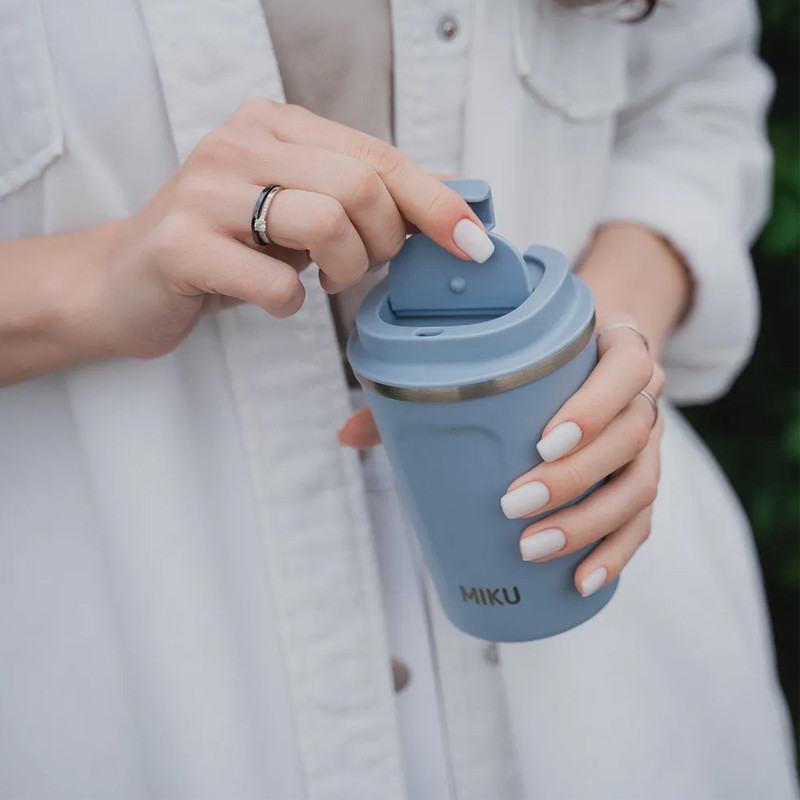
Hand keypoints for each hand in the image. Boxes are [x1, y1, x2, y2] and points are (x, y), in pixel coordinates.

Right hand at [73, 98, 491, 359]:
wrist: (123, 281)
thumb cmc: (221, 248)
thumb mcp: (293, 211)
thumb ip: (356, 197)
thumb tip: (445, 202)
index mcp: (273, 126)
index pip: (377, 156)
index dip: (434, 202)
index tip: (472, 243)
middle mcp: (239, 143)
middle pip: (359, 187)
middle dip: (382, 243)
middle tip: (361, 268)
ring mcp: (205, 191)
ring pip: (324, 222)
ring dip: (342, 270)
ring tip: (320, 281)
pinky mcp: (182, 245)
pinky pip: (276, 283)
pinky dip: (290, 304)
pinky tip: (273, 299)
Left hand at [338, 320, 664, 595]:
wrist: (596, 352)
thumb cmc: (539, 359)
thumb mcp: (502, 357)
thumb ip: (427, 390)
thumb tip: (348, 435)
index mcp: (613, 350)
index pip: (624, 370)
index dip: (593, 408)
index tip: (543, 442)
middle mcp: (641, 398)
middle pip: (630, 438)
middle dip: (573, 479)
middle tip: (514, 504)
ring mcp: (648, 443)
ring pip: (639, 487)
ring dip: (590, 524)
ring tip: (534, 549)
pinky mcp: (641, 481)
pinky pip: (643, 523)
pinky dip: (615, 554)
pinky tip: (582, 582)